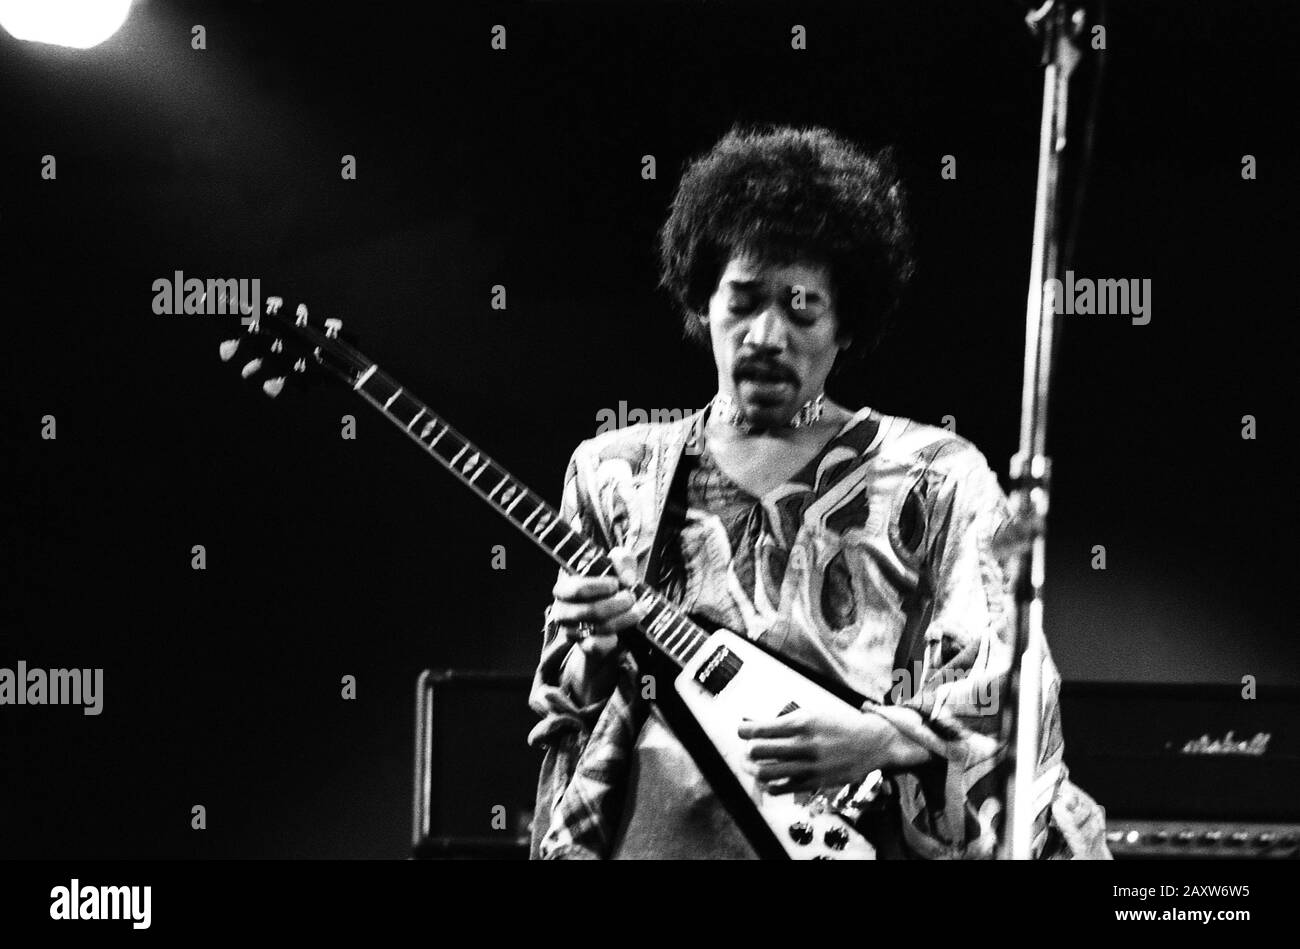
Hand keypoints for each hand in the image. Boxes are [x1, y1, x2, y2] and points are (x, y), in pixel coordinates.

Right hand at [550, 546, 644, 699]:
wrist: (611, 613)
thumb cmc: (610, 583)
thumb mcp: (617, 564)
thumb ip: (622, 560)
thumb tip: (628, 578)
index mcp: (564, 587)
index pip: (577, 589)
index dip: (601, 586)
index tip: (617, 584)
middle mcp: (562, 609)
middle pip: (592, 610)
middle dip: (619, 603)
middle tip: (632, 597)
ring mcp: (571, 630)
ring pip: (599, 627)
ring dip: (624, 618)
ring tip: (638, 611)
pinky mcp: (582, 646)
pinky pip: (597, 646)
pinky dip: (613, 639)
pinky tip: (621, 631)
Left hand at [737, 705, 904, 794]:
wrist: (872, 743)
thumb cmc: (840, 726)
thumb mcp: (813, 715)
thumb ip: (786, 722)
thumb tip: (756, 726)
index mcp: (803, 722)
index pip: (760, 729)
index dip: (743, 730)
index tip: (740, 730)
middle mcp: (805, 745)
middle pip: (758, 751)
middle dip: (747, 750)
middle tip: (747, 749)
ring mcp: (809, 766)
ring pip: (765, 773)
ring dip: (752, 769)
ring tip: (751, 765)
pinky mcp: (814, 783)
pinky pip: (780, 788)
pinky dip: (768, 784)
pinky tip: (769, 779)